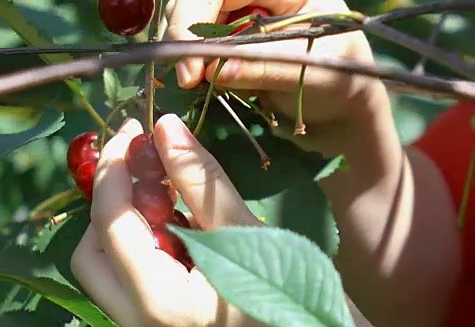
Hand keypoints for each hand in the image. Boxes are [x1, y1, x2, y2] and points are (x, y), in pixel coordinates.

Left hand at [70, 114, 262, 326]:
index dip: (114, 169)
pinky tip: (178, 230)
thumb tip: (165, 127)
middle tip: (144, 167)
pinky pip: (129, 287)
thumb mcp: (249, 233)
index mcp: (161, 303)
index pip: (110, 222)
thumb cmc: (301, 302)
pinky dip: (142, 250)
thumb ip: (201, 181)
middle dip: (111, 203)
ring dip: (125, 226)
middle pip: (91, 253)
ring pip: (106, 273)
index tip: (133, 132)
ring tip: (168, 197)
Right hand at [165, 0, 389, 157]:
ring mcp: (242, 15)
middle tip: (186, 79)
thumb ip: (263, 67)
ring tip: (194, 82)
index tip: (191, 66)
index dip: (196, 16)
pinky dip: (193, 63)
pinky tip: (201, 81)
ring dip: (186, 51)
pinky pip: (199, 44)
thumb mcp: (312, 72)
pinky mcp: (231, 40)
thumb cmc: (342, 81)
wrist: (342, 110)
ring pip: (193, 21)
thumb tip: (211, 70)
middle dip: (185, 33)